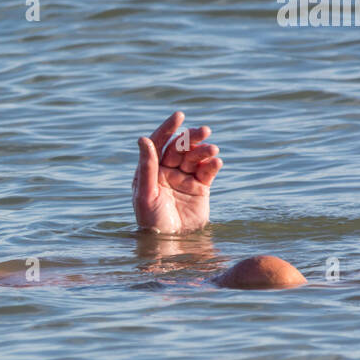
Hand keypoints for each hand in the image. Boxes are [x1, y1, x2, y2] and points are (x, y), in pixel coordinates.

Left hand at [132, 111, 222, 234]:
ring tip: (213, 150)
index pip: (158, 143)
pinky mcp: (200, 187)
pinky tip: (216, 161)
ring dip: (204, 150)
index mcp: (150, 170)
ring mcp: (184, 178)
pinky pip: (207, 171)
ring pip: (195, 157)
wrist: (172, 243)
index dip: (168, 129)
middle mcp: (166, 171)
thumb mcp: (145, 194)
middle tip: (205, 130)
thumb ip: (146, 167)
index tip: (179, 116)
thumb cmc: (152, 221)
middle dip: (191, 138)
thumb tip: (143, 139)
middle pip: (180, 148)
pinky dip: (212, 164)